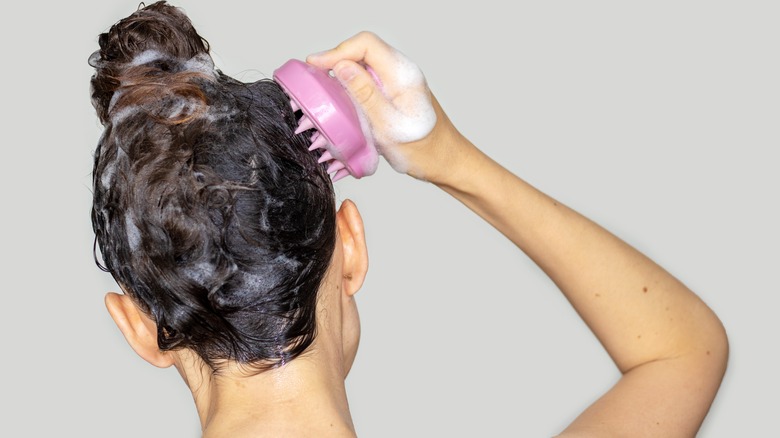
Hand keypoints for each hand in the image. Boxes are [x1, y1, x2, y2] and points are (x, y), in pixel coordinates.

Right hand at [307, 32, 467, 182]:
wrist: (447, 162)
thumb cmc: (424, 151)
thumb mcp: (389, 126)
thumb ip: (365, 94)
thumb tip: (342, 67)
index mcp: (403, 74)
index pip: (366, 44)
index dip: (337, 51)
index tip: (316, 65)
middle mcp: (401, 72)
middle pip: (363, 50)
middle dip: (336, 59)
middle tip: (314, 77)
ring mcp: (398, 82)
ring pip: (364, 64)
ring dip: (342, 72)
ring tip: (322, 86)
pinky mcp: (394, 93)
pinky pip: (369, 80)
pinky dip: (351, 84)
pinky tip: (340, 98)